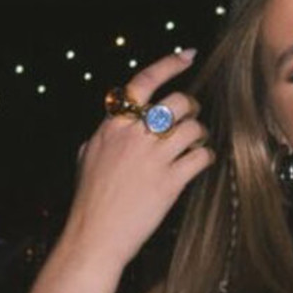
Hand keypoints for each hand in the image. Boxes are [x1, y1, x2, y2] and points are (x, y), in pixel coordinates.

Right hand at [67, 50, 213, 268]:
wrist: (95, 236)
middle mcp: (133, 136)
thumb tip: (109, 127)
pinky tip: (201, 162)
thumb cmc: (89, 201)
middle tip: (192, 117)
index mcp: (112, 125)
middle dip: (191, 107)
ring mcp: (152, 158)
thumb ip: (102, 136)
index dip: (169, 64)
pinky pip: (200, 157)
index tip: (186, 56)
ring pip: (193, 127)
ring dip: (200, 134)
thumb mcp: (86, 158)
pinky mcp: (169, 182)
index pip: (143, 82)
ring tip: (195, 144)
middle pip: (177, 102)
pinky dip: (206, 156)